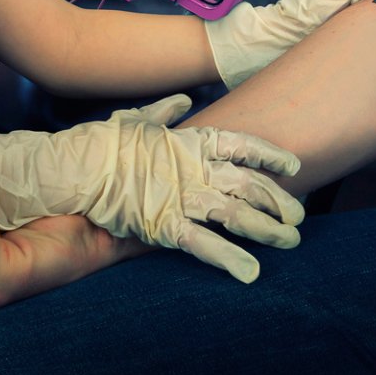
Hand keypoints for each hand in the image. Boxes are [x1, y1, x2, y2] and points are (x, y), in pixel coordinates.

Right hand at [0, 96, 304, 283]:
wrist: (76, 167)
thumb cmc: (106, 143)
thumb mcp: (138, 120)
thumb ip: (165, 113)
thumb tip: (181, 101)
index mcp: (191, 141)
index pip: (242, 144)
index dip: (271, 155)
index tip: (294, 168)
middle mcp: (194, 168)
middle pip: (248, 183)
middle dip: (277, 201)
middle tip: (299, 218)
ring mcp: (182, 196)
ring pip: (236, 213)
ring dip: (267, 229)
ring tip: (291, 243)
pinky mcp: (165, 224)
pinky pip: (204, 244)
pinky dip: (229, 259)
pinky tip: (251, 273)